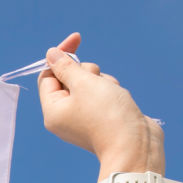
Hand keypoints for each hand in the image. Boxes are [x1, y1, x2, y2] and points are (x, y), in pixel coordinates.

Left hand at [38, 32, 164, 174]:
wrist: (133, 143)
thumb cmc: (107, 113)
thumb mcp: (84, 83)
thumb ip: (66, 67)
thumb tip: (51, 54)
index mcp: (52, 110)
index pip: (48, 76)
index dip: (61, 56)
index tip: (77, 38)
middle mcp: (63, 116)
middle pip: (70, 78)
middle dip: (87, 72)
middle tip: (95, 82)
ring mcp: (82, 118)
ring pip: (89, 84)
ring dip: (102, 81)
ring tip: (111, 95)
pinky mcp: (100, 117)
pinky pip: (102, 94)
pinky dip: (111, 90)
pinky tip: (120, 100)